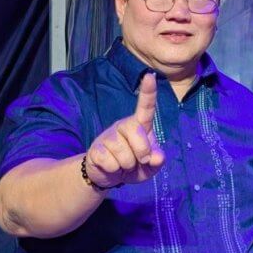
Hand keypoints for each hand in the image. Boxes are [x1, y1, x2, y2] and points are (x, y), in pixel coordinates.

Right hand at [84, 73, 164, 187]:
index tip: (150, 75)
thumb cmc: (134, 164)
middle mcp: (123, 125)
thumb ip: (157, 160)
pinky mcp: (96, 149)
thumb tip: (157, 157)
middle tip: (137, 160)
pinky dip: (115, 170)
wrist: (110, 176)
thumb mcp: (150, 166)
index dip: (148, 92)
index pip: (145, 107)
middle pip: (139, 137)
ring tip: (123, 164)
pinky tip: (111, 167)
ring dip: (127, 165)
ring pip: (125, 155)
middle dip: (142, 155)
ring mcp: (108, 136)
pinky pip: (111, 163)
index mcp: (140, 125)